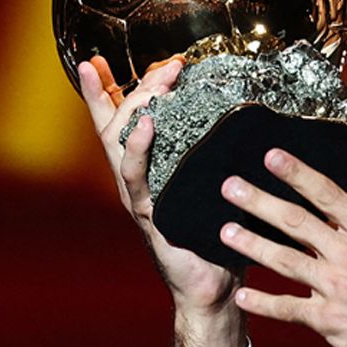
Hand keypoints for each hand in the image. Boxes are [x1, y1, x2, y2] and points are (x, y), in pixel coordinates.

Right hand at [79, 56, 245, 346]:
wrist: (215, 286)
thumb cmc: (220, 234)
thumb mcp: (216, 186)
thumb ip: (219, 155)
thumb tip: (252, 115)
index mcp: (150, 170)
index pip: (118, 123)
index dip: (102, 92)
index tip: (94, 60)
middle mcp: (136, 180)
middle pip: (118, 124)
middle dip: (134, 89)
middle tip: (164, 66)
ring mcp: (138, 197)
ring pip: (120, 145)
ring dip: (136, 111)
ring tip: (154, 87)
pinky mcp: (149, 214)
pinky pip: (136, 178)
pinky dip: (138, 149)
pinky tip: (147, 126)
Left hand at [218, 148, 346, 346]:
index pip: (328, 195)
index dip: (297, 174)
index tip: (272, 158)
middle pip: (297, 221)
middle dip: (260, 201)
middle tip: (230, 187)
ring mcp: (337, 287)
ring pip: (285, 260)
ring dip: (252, 245)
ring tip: (226, 232)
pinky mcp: (328, 320)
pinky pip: (288, 307)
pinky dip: (263, 303)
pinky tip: (242, 297)